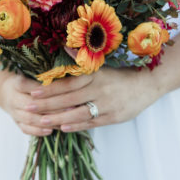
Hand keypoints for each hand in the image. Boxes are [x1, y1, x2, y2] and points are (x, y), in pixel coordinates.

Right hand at [0, 74, 92, 136]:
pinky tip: (50, 131)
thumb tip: (66, 80)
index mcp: (17, 83)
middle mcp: (13, 98)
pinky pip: (26, 129)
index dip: (45, 90)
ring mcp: (14, 112)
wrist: (7, 93)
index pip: (31, 87)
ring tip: (62, 122)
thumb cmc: (26, 81)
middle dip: (51, 108)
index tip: (63, 91)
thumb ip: (45, 78)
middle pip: (31, 104)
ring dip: (46, 121)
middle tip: (69, 109)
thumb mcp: (31, 74)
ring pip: (29, 118)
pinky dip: (38, 131)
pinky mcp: (17, 123)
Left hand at [23, 68, 162, 132]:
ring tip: (42, 120)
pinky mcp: (114, 117)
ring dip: (59, 117)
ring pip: (78, 112)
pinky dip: (77, 125)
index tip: (33, 90)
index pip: (68, 82)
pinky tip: (63, 127)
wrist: (150, 83)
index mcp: (95, 75)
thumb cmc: (122, 74)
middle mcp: (100, 89)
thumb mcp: (103, 66)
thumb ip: (83, 64)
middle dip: (48, 103)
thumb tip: (64, 52)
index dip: (50, 87)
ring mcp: (107, 104)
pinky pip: (92, 122)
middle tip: (29, 106)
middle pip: (69, 98)